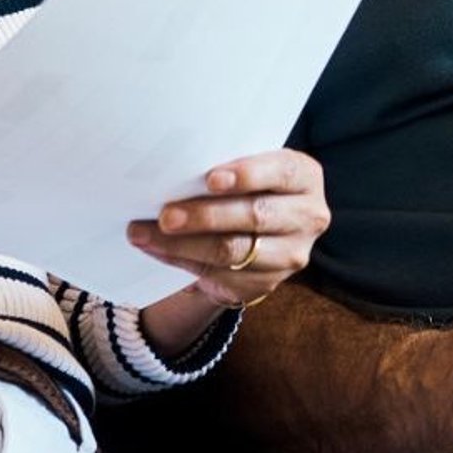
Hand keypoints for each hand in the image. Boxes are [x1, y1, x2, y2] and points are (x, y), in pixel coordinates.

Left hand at [128, 149, 329, 309]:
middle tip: (165, 215)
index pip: (281, 173)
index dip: (248, 175)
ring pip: (233, 251)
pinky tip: (157, 250)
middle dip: (205, 215)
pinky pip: (220, 275)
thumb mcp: (251, 170)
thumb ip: (227, 169)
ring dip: (183, 244)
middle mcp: (308, 216)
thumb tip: (173, 171)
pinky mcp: (268, 283)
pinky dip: (182, 260)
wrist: (259, 233)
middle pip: (255, 216)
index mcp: (305, 178)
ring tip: (145, 234)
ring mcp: (291, 254)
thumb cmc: (249, 188)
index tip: (210, 179)